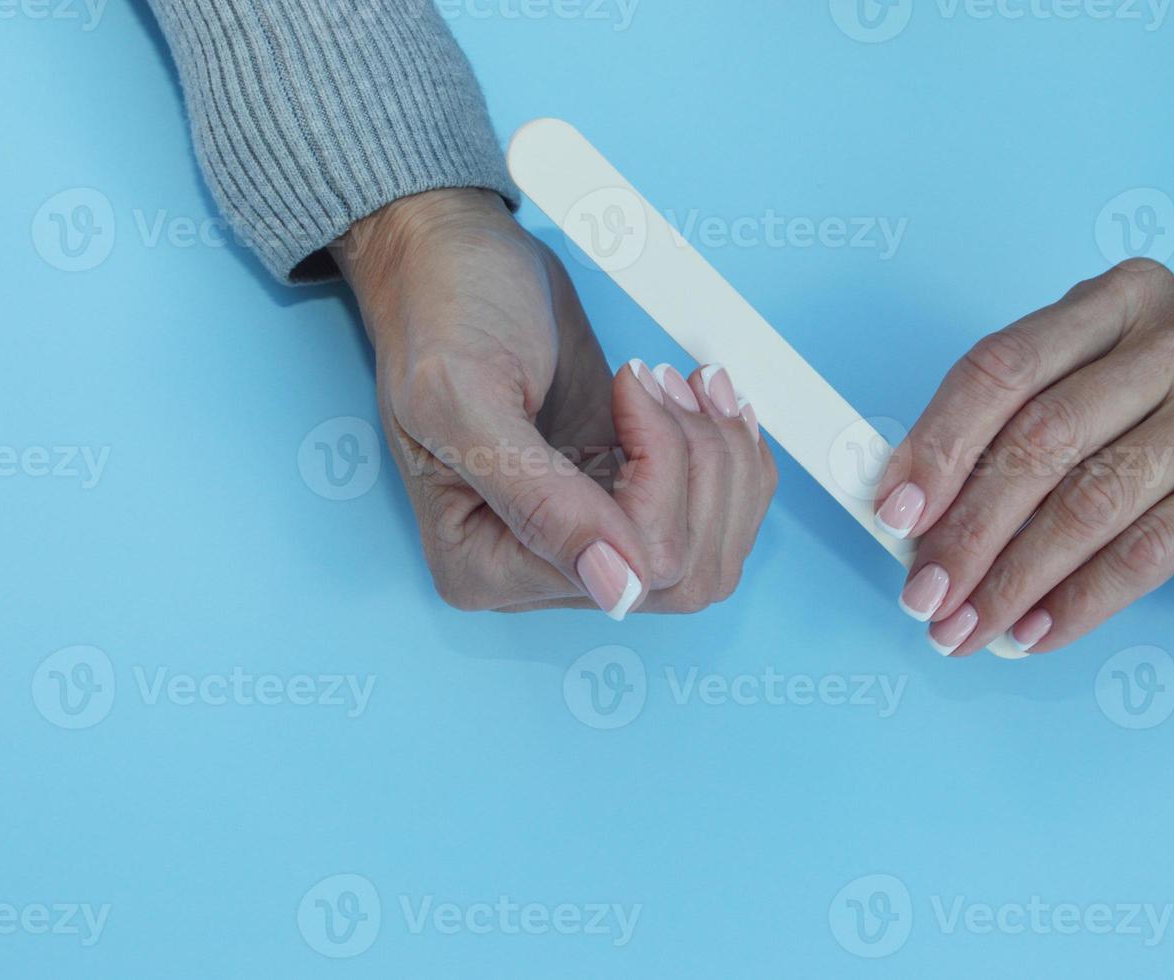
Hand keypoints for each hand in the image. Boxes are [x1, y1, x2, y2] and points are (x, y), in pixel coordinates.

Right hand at [332, 189, 775, 616]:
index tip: (633, 384)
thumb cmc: (441, 313)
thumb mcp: (469, 399)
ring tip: (684, 379)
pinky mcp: (627, 494)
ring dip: (723, 457)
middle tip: (666, 379)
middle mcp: (541, 569)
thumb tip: (615, 588)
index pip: (631, 571)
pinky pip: (717, 516)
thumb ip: (540, 503)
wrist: (454, 257)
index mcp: (485, 566)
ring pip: (713, 551)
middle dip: (702, 466)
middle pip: (685, 574)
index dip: (660, 476)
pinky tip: (702, 397)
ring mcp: (591, 534)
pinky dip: (732, 453)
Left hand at [873, 258, 1173, 655]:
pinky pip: (1151, 548)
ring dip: (1014, 578)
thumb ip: (1007, 443)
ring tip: (970, 628)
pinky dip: (1080, 600)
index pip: (1002, 366)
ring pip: (1092, 498)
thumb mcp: (1088, 423)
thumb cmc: (1172, 457)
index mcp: (1118, 298)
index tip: (894, 516)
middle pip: (1042, 436)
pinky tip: (1037, 632)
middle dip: (969, 529)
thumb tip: (906, 512)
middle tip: (926, 597)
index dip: (937, 445)